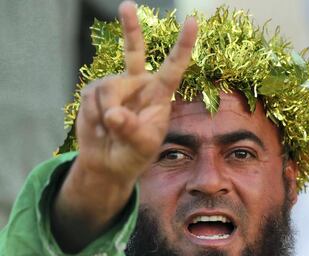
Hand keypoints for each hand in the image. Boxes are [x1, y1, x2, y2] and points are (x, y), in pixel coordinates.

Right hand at [53, 1, 196, 251]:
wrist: (109, 163)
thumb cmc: (134, 155)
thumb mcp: (142, 147)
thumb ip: (131, 130)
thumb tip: (114, 114)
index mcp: (160, 95)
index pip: (173, 68)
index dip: (183, 46)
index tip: (192, 22)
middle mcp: (139, 84)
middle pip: (135, 51)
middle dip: (130, 28)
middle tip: (126, 5)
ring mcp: (116, 85)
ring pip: (109, 90)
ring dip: (107, 116)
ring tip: (112, 131)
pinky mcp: (95, 91)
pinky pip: (92, 100)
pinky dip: (94, 118)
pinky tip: (100, 127)